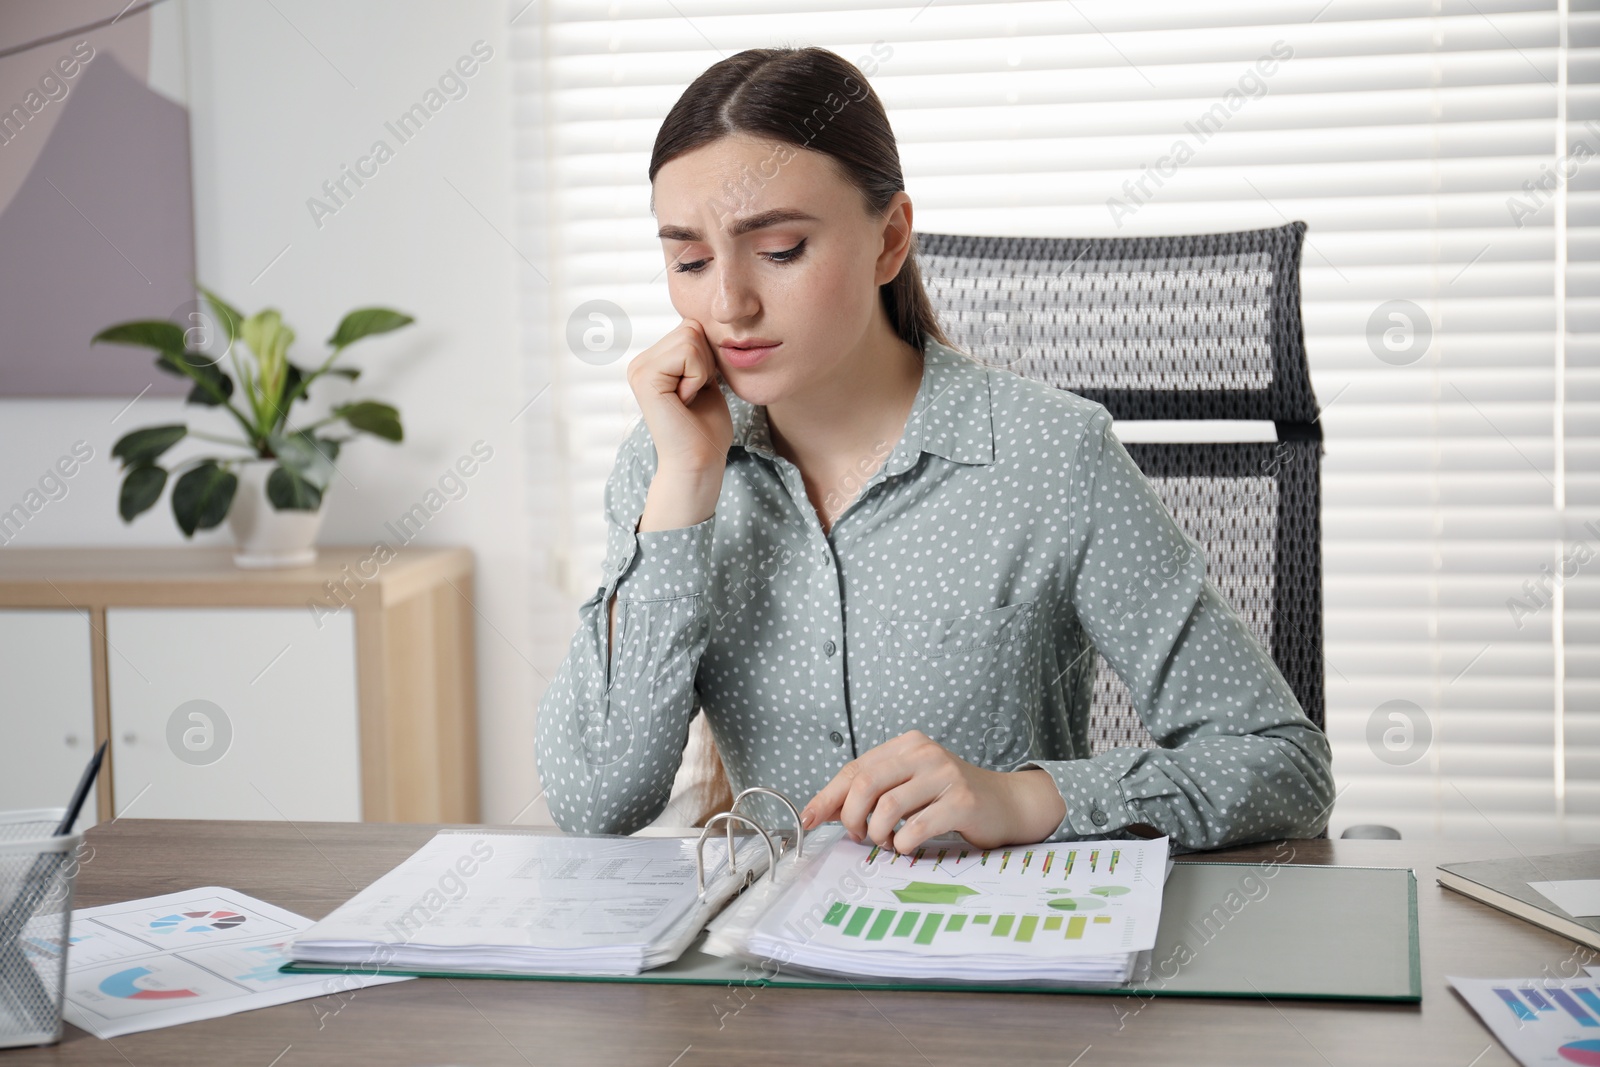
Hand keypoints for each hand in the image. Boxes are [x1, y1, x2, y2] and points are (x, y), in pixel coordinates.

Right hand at [627, 318, 732, 476]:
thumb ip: (697, 350)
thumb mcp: (705, 378)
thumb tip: (702, 320)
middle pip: (691, 326)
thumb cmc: (707, 428)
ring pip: (691, 336)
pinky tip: (685, 401)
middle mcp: (640, 362)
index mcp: (653, 361)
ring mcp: (638, 368)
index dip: (709, 357)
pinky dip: (698, 377)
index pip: (692, 327)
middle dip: (706, 361)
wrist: (699, 462)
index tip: (699, 390)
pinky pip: (688, 352)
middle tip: (694, 396)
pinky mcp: (644, 377)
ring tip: (689, 399)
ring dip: (702, 370)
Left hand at [799, 730, 1067, 853]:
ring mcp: (946, 775)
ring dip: (878, 833)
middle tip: (858, 835)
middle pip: (866, 784)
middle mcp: (925, 753)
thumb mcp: (911, 784)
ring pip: (887, 807)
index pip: (855, 768)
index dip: (828, 797)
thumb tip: (822, 811)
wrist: (1007, 803)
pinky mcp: (962, 802)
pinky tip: (905, 846)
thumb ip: (873, 791)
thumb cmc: (950, 797)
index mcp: (907, 745)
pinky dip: (902, 844)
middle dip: (851, 817)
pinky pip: (916, 828)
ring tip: (885, 842)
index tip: (809, 820)